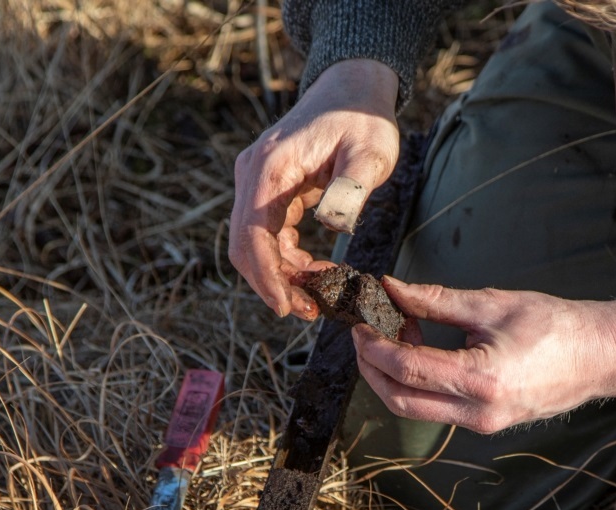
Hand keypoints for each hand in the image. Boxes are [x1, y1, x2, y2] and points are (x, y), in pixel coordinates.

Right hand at [228, 59, 399, 318]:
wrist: (350, 91)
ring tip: (318, 299)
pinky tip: (316, 274)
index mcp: (271, 168)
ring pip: (254, 245)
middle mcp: (253, 175)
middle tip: (310, 312)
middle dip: (272, 285)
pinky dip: (287, 261)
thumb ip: (351, 187)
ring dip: (280, 277)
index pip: (253, 234)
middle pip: (244, 246)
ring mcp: (256, 184)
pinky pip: (267, 236)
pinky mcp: (267, 191)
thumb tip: (332, 225)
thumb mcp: (370, 152)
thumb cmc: (362, 120)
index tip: (286, 307)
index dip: (266, 276)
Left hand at [352, 278, 615, 433]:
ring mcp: (481, 425)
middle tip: (362, 332)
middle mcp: (479, 413)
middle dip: (371, 367)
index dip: (374, 344)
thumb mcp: (492, 304)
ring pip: (413, 408)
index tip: (360, 320)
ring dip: (390, 375)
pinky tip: (417, 350)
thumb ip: (436, 301)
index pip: (407, 368)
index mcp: (482, 381)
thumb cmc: (556, 325)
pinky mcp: (484, 424)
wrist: (600, 356)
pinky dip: (415, 382)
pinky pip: (434, 408)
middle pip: (399, 400)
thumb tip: (392, 289)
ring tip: (393, 335)